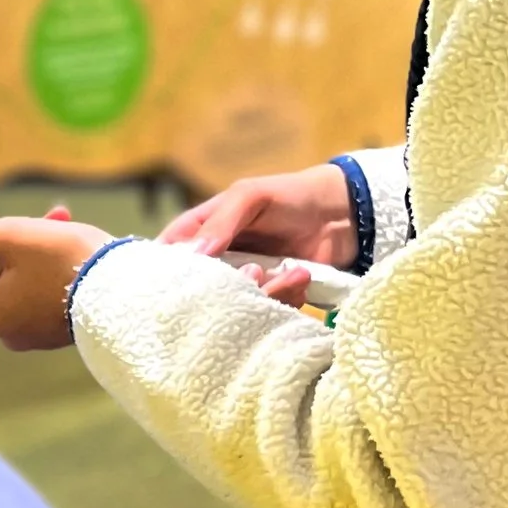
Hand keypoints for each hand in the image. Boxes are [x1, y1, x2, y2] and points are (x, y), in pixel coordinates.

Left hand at [0, 206, 109, 352]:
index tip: (19, 226)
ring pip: (29, 283)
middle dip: (25, 243)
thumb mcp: (10, 235)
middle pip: (3, 274)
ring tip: (70, 228)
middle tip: (52, 218)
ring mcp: (37, 337)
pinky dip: (60, 275)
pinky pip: (51, 298)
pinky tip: (81, 256)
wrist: (121, 293)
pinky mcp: (64, 333)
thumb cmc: (59, 260)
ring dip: (44, 253)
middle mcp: (6, 334)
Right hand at [160, 162, 355, 306]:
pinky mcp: (269, 298)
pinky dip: (285, 299)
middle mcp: (215, 263)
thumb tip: (195, 255)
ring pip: (235, 306)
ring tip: (291, 272)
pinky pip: (265, 311)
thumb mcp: (248, 198)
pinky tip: (301, 277)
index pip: (168, 259)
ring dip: (265, 294)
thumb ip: (220, 223)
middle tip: (254, 273)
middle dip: (226, 290)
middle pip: (200, 292)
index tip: (180, 289)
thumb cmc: (287, 196)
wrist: (340, 213)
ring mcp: (242, 283)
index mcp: (198, 233)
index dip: (169, 275)